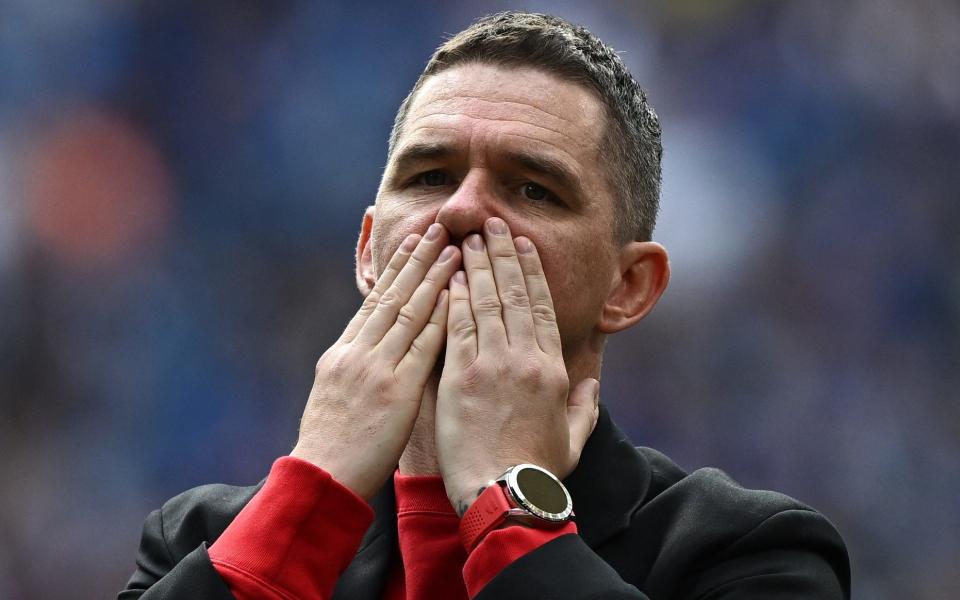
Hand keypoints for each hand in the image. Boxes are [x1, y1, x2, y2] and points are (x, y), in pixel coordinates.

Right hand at [291, 224, 460, 499]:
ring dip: (433, 277)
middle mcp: (357, 352)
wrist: (321, 478)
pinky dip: (439, 316)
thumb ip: (354, 367)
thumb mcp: (334, 395)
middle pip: (391, 295)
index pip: (374, 300)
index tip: (413, 243)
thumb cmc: (330, 446)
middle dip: (416, 259)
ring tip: (452, 248)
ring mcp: (375, 368)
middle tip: (437, 228)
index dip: (396, 269)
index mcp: (342, 352)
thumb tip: (371, 348)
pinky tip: (457, 295)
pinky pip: (422, 345)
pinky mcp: (395, 389)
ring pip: (408, 311)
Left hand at [436, 217, 599, 513]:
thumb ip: (585, 406)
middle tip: (492, 224)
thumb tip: (592, 383)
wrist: (503, 494)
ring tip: (468, 237)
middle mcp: (524, 358)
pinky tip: (447, 275)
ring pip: (484, 301)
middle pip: (512, 294)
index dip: (529, 272)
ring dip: (475, 266)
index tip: (520, 246)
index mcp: (552, 368)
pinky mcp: (460, 376)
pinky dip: (452, 297)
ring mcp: (491, 364)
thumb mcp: (573, 439)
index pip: (540, 307)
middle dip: (501, 254)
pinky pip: (457, 326)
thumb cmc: (538, 472)